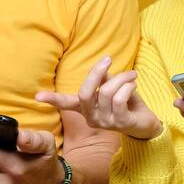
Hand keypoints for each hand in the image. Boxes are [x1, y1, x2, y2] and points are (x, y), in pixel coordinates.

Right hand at [35, 56, 162, 140]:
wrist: (145, 123)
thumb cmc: (126, 103)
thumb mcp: (112, 88)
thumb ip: (103, 80)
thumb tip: (101, 69)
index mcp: (85, 108)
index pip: (66, 104)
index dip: (53, 99)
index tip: (37, 97)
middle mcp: (91, 117)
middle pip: (85, 92)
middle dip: (96, 72)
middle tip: (108, 59)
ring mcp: (105, 122)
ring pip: (106, 92)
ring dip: (121, 78)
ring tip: (131, 75)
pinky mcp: (120, 123)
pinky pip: (120, 98)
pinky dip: (128, 86)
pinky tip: (133, 84)